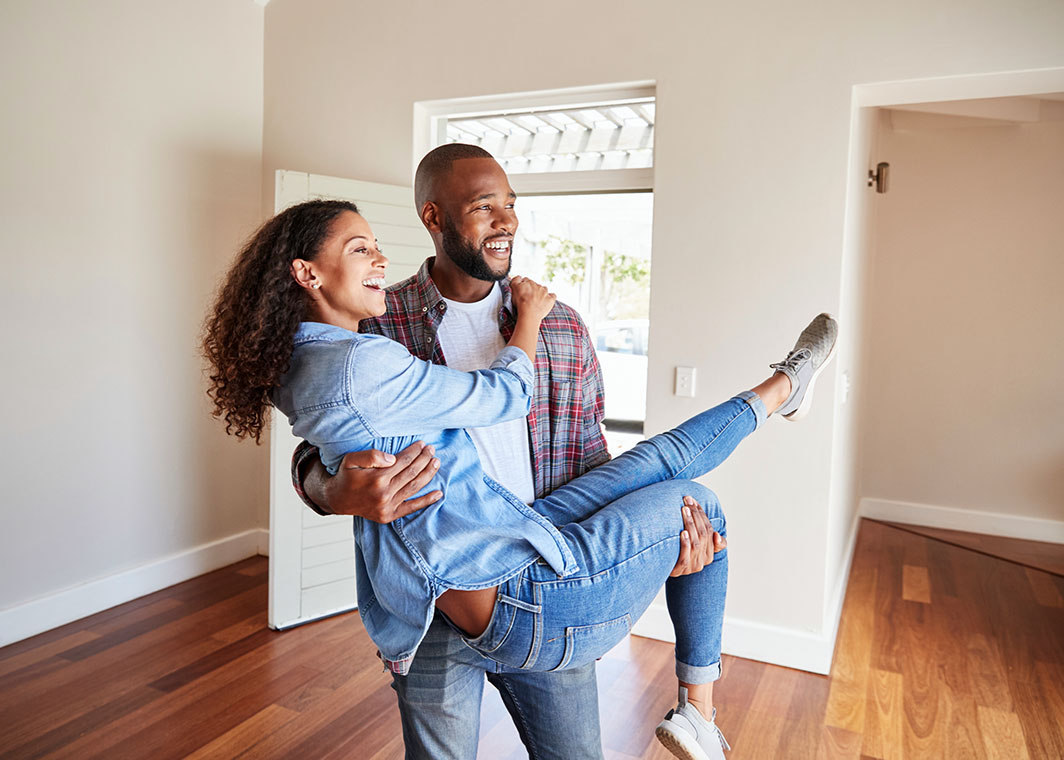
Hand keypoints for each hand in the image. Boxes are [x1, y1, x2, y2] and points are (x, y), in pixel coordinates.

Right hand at [316, 441, 441, 521]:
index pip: (402, 461)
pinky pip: (411, 508)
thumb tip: (392, 458)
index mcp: (376, 479)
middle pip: (411, 473)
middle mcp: (384, 494)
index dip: (414, 452)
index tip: (422, 444)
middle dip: (424, 459)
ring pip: (414, 487)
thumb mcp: (351, 459)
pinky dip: (426, 501)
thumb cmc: (346, 476)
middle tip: (432, 449)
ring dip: (428, 474)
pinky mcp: (389, 516)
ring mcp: (387, 506)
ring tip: (436, 462)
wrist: (337, 499)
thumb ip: (371, 456)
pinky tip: (439, 493)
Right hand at [510, 276, 555, 322]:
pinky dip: (550, 297)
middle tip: (528, 298)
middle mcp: (537, 285)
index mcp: (528, 282)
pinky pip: (553, 296)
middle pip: (534, 285)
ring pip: (544, 289)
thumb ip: (515, 281)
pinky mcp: (550, 299)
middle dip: (532, 289)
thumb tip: (519, 277)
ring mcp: (545, 292)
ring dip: (541, 293)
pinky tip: (546, 301)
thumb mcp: (514, 289)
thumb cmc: (520, 303)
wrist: (529, 313)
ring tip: (537, 301)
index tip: (522, 291)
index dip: (523, 285)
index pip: (525, 280)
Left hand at [670, 496, 726, 576]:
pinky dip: (685, 543)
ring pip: (695, 543)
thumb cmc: (680, 552)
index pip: (709, 530)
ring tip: (684, 510)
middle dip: (695, 515)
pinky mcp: (679, 570)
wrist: (661, 568)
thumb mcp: (695, 545)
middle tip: (687, 501)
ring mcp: (692, 567)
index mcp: (709, 554)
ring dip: (690, 524)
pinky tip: (682, 532)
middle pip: (703, 534)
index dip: (702, 514)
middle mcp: (703, 561)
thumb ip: (708, 539)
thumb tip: (716, 536)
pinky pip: (685, 557)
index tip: (693, 501)